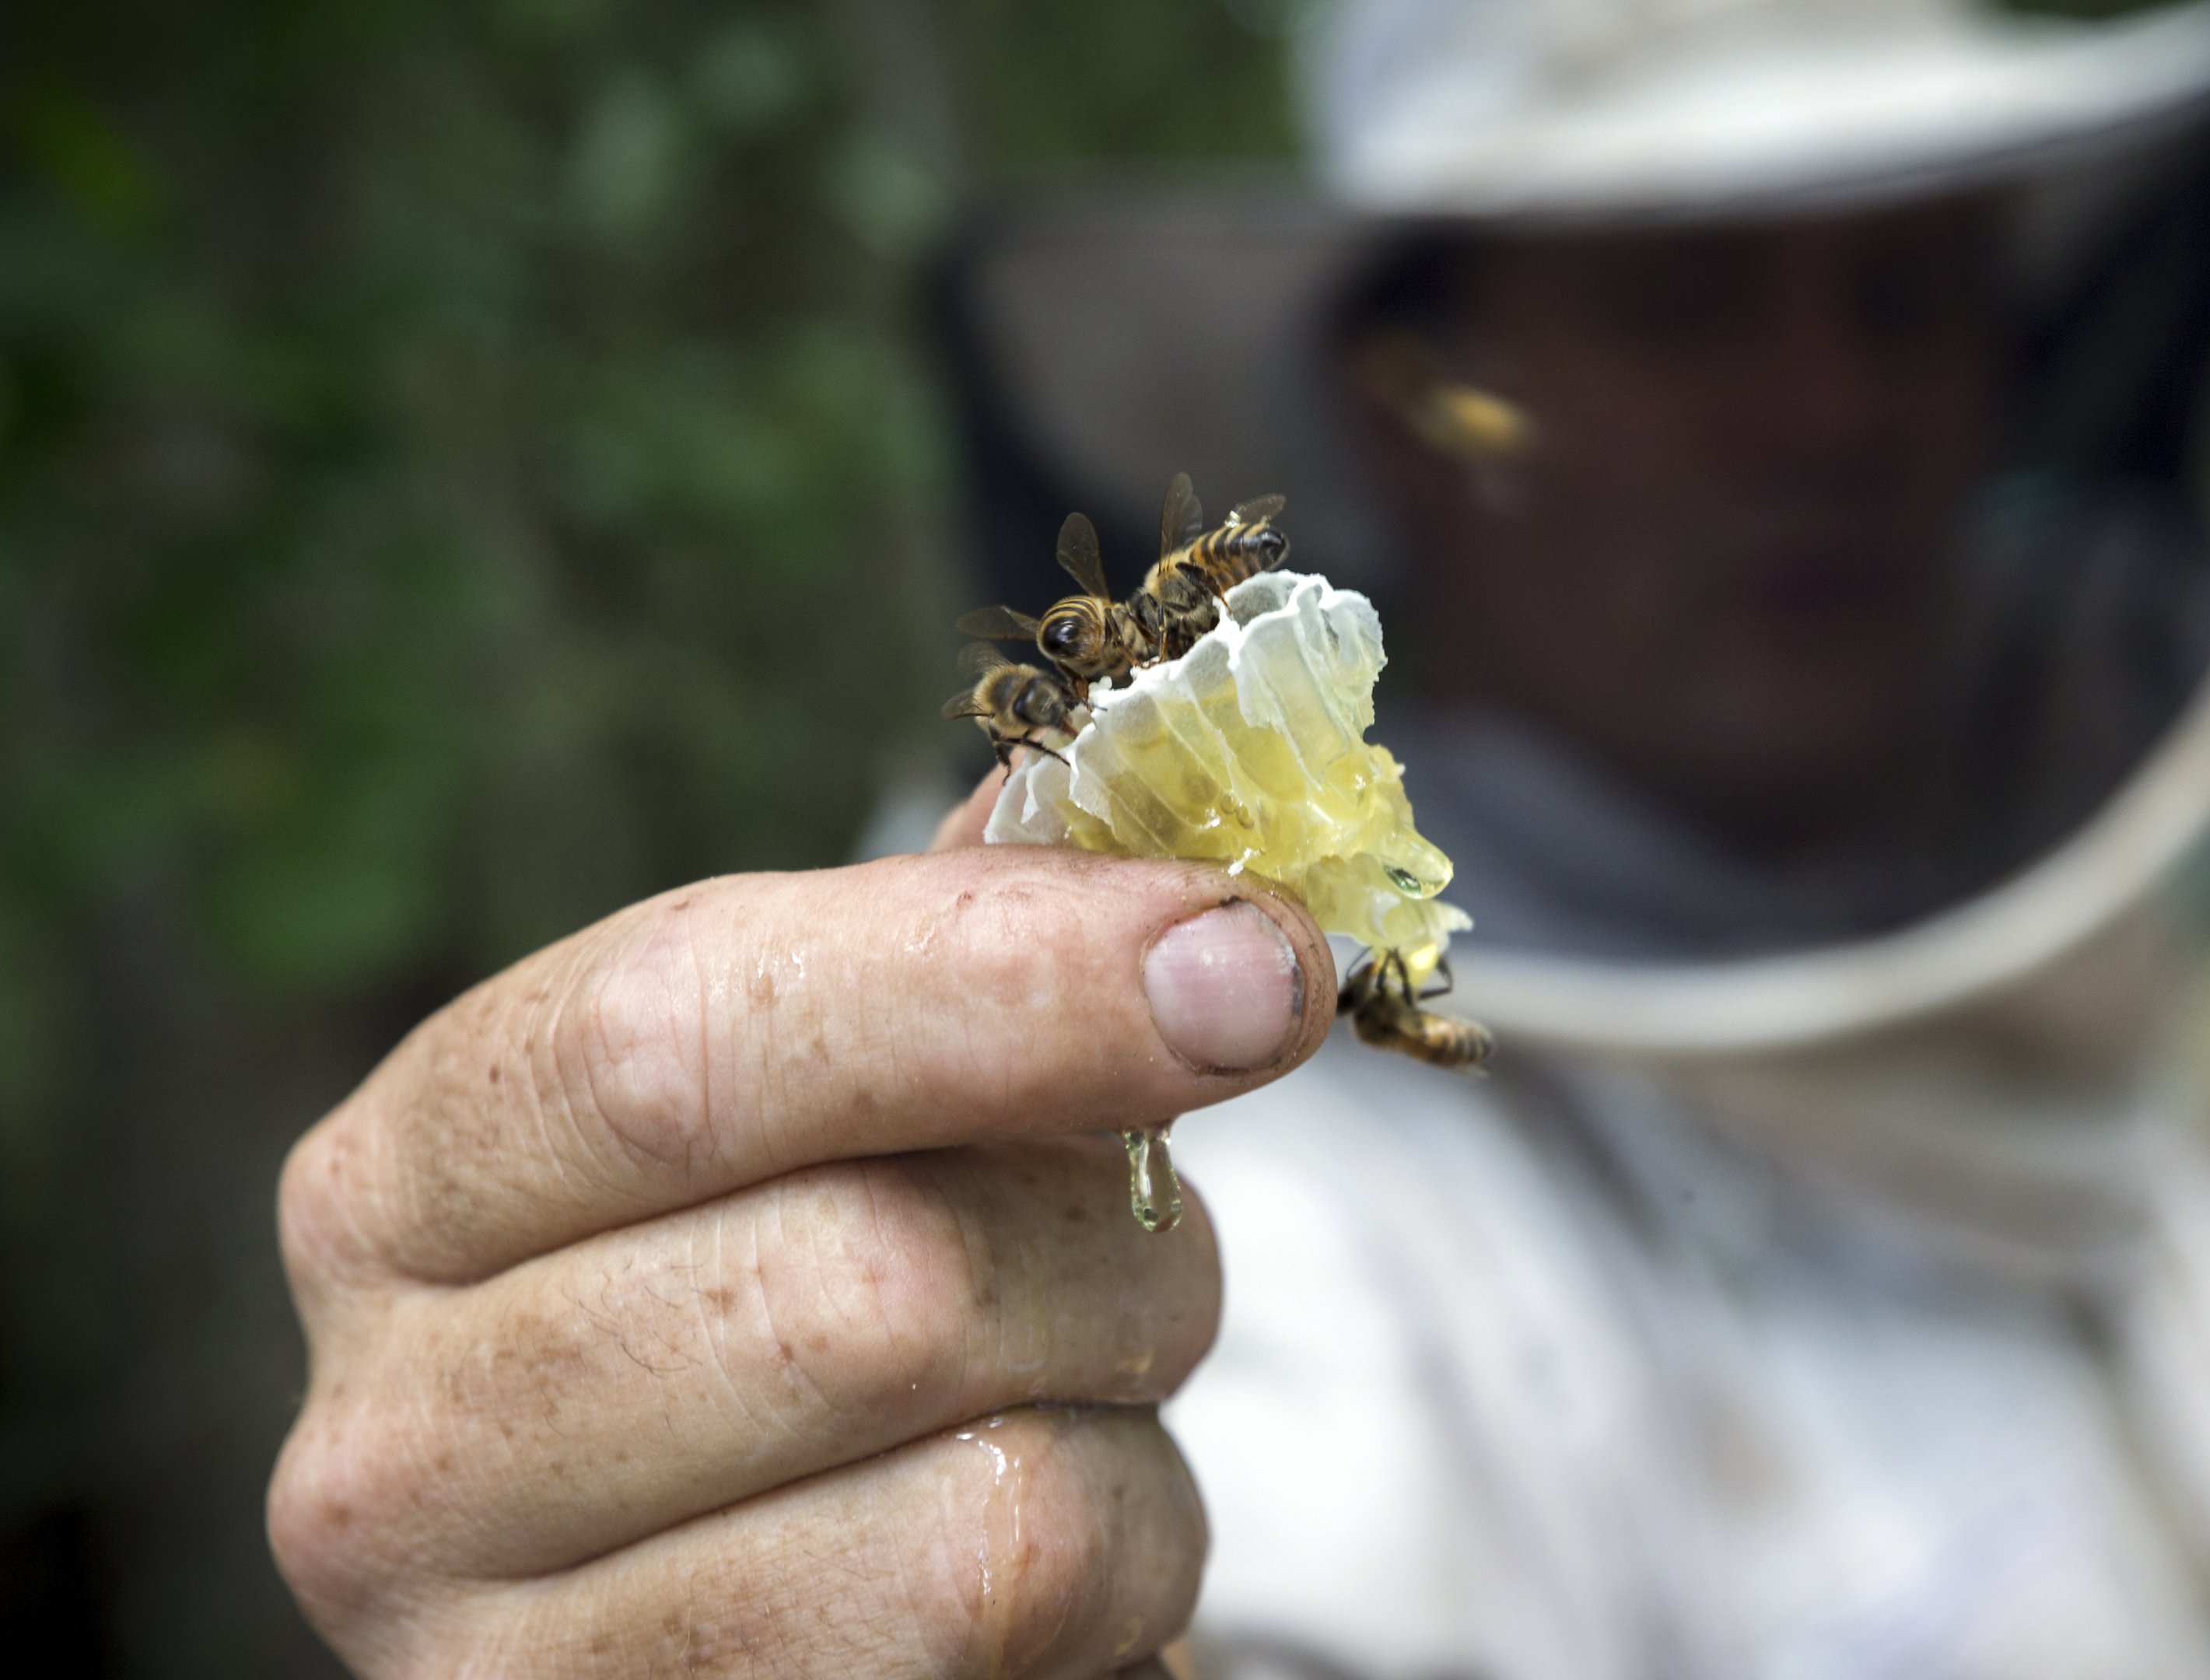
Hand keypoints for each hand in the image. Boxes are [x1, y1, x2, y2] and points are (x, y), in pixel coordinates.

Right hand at [268, 775, 1330, 1676]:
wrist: (812, 1631)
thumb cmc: (828, 1330)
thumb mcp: (856, 1114)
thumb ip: (969, 947)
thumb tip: (1157, 790)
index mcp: (416, 1182)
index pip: (682, 1031)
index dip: (1002, 975)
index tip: (1250, 956)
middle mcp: (398, 1442)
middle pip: (871, 1278)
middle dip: (1115, 1239)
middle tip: (1157, 1234)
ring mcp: (509, 1669)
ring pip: (989, 1502)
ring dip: (1124, 1423)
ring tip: (1074, 1405)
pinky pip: (1020, 1632)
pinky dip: (1126, 1570)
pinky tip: (1045, 1560)